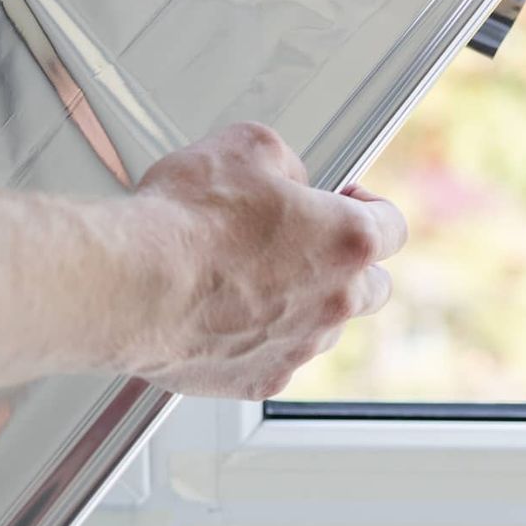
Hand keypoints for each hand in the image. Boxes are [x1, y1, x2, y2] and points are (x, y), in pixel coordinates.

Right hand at [113, 124, 405, 400]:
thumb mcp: (244, 146)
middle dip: (345, 266)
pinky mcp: (257, 379)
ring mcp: (298, 347)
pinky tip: (218, 315)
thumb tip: (286, 178)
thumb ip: (284, 162)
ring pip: (320, 328)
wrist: (134, 283)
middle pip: (371, 288)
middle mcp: (335, 301)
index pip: (392, 226)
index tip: (348, 202)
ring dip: (299, 305)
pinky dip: (254, 340)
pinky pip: (272, 359)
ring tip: (245, 280)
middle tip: (302, 246)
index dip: (370, 208)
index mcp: (347, 240)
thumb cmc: (185, 220)